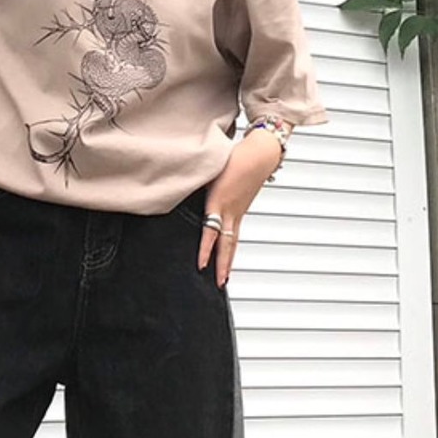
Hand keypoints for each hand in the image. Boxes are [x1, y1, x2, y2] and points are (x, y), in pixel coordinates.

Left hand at [198, 131, 283, 286]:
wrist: (260, 153)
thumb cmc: (235, 157)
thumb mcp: (209, 169)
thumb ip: (194, 183)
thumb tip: (177, 190)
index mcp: (219, 201)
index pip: (211, 231)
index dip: (205, 249)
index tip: (201, 265)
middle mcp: (231, 211)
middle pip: (227, 244)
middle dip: (223, 265)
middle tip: (220, 283)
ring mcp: (239, 213)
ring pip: (233, 242)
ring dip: (228, 261)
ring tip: (225, 278)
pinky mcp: (242, 211)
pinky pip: (236, 234)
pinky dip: (231, 248)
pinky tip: (228, 256)